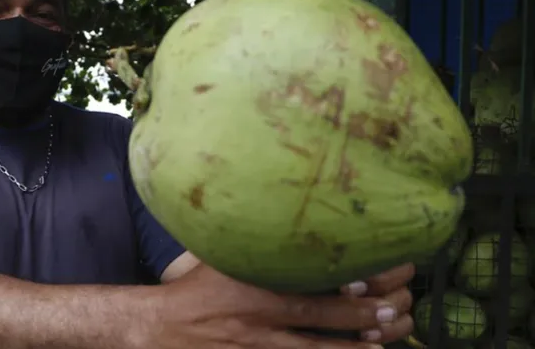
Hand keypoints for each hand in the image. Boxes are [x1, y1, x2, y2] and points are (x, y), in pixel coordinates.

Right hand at [139, 264, 412, 348]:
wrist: (161, 328)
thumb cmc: (195, 289)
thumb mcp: (221, 260)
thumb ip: (253, 247)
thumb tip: (284, 222)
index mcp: (255, 288)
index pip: (312, 291)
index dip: (349, 292)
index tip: (378, 285)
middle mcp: (261, 321)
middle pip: (321, 323)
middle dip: (362, 321)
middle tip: (396, 316)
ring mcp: (258, 348)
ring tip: (384, 347)